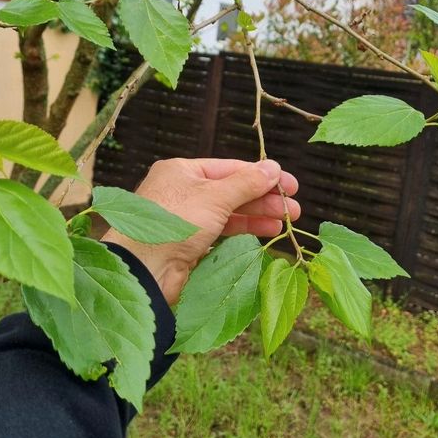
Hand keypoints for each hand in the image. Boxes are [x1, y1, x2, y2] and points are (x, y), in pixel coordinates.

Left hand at [101, 157, 299, 303]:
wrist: (144, 269)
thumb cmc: (173, 223)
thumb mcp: (214, 197)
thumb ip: (247, 183)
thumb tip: (274, 168)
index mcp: (182, 172)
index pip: (230, 168)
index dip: (262, 175)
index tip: (290, 184)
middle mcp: (182, 193)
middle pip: (232, 191)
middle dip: (264, 199)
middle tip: (293, 209)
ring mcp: (186, 220)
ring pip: (229, 214)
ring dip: (257, 217)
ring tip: (284, 223)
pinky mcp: (189, 245)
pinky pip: (221, 234)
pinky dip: (242, 233)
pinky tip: (263, 235)